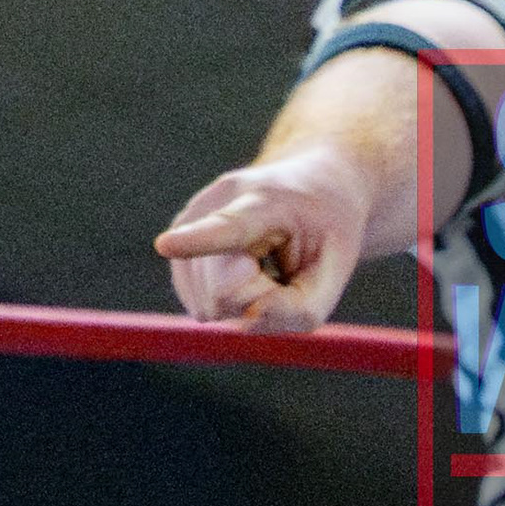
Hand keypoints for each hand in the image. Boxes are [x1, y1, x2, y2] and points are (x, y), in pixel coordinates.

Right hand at [155, 151, 368, 332]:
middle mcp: (214, 203)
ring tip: (265, 267)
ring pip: (205, 301)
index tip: (164, 245)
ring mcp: (188, 221)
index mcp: (264, 201)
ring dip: (242, 301)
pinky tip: (246, 271)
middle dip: (259, 299)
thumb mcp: (339, 268)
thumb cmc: (327, 227)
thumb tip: (245, 321)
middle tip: (285, 272)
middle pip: (220, 290)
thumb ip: (302, 308)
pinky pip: (198, 301)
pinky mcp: (177, 239)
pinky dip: (227, 300)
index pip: (228, 226)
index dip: (196, 239)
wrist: (311, 183)